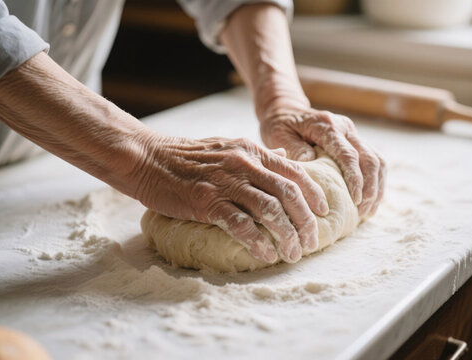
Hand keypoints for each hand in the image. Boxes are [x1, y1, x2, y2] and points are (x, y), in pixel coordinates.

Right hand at [132, 135, 328, 263]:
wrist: (148, 158)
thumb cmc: (188, 157)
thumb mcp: (229, 147)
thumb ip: (258, 157)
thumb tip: (285, 159)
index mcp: (252, 152)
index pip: (295, 173)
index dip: (314, 195)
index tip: (323, 212)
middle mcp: (245, 165)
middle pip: (289, 195)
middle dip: (306, 222)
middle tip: (310, 242)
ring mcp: (226, 183)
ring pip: (270, 211)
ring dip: (286, 236)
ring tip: (292, 253)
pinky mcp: (207, 202)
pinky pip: (241, 225)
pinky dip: (257, 242)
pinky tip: (265, 254)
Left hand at [259, 108, 386, 216]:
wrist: (286, 110)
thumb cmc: (280, 125)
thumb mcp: (278, 135)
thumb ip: (294, 149)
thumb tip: (312, 165)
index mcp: (327, 126)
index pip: (348, 154)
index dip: (355, 179)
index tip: (356, 201)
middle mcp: (345, 127)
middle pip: (370, 158)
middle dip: (370, 187)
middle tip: (363, 211)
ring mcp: (352, 133)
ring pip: (377, 160)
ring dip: (376, 187)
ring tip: (368, 211)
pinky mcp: (356, 140)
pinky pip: (374, 161)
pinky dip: (376, 182)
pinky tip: (369, 201)